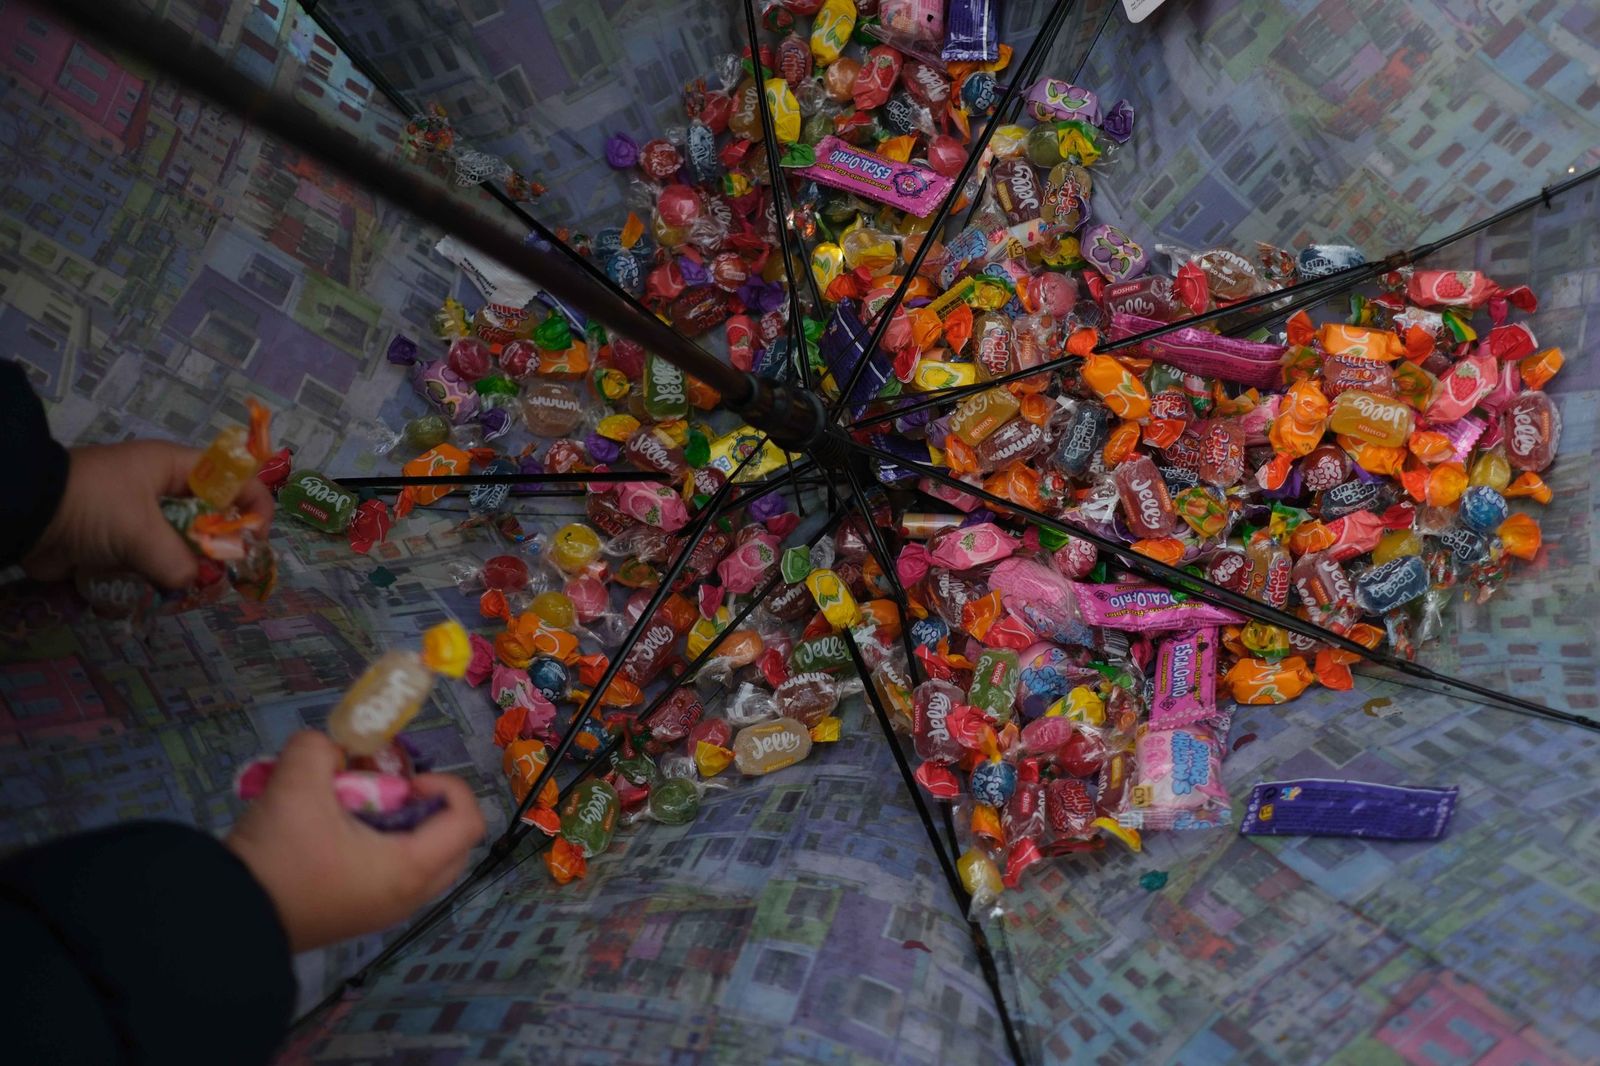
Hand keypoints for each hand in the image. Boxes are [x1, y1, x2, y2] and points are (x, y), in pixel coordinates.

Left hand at [21, 440, 274, 589]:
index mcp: (173, 469)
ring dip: (187, 571)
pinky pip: (153, 566)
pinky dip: (158, 581)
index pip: (234, 479)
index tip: (255, 543)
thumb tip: (194, 584)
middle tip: (223, 575)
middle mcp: (162, 491)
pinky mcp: (120, 545)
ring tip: (187, 592)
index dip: (253, 508)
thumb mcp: (140, 530)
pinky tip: (159, 595)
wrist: (24, 517)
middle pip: (212, 520)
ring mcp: (141, 520)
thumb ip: (177, 562)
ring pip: (183, 548)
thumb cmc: (91, 506)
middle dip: (220, 550)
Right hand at [225, 732, 485, 952]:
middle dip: (428, 807)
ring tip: (355, 808)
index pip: (468, 820)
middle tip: (386, 792)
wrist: (225, 922)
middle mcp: (408, 896)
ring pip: (422, 860)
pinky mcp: (358, 916)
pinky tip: (335, 831)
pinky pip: (393, 876)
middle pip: (452, 842)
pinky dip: (380, 847)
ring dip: (401, 826)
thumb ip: (320, 747)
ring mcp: (383, 912)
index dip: (446, 786)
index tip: (404, 781)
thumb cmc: (277, 855)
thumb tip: (330, 746)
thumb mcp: (295, 782)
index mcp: (410, 868)